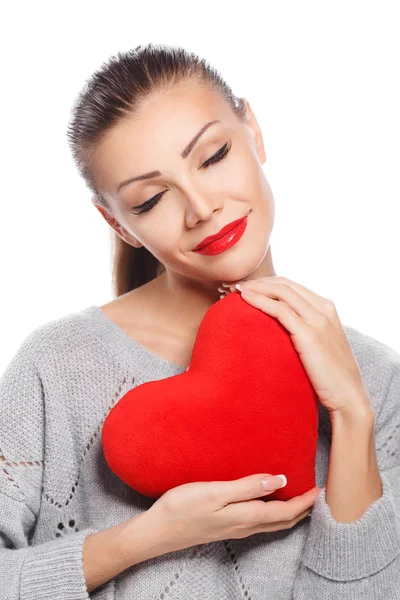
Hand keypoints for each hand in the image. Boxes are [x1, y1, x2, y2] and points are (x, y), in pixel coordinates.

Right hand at [146, 473, 321, 551]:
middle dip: (303, 509)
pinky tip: (267, 503)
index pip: (285, 512)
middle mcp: (245, 525)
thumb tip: (279, 480)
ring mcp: (235, 528)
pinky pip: (259, 522)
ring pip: (272, 523)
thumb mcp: (215, 493)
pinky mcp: (225, 526)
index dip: (305, 502)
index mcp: (246, 516)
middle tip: (316, 494)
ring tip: (299, 498)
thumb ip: (248, 487)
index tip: (320, 489)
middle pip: (283, 521)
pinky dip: (273, 514)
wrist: (158, 531)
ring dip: (289, 513)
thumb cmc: (183, 507)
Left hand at [219, 276, 372, 417]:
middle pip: (285, 284)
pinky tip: (245, 299)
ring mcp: (318, 320)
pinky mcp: (309, 335)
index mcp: (327, 308)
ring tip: (236, 290)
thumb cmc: (331, 376)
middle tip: (237, 286)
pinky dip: (260, 301)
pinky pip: (280, 310)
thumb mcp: (321, 345)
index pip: (292, 286)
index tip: (247, 287)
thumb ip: (306, 331)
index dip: (267, 283)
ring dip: (256, 288)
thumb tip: (281, 333)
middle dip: (258, 282)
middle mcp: (324, 309)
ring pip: (282, 292)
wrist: (348, 396)